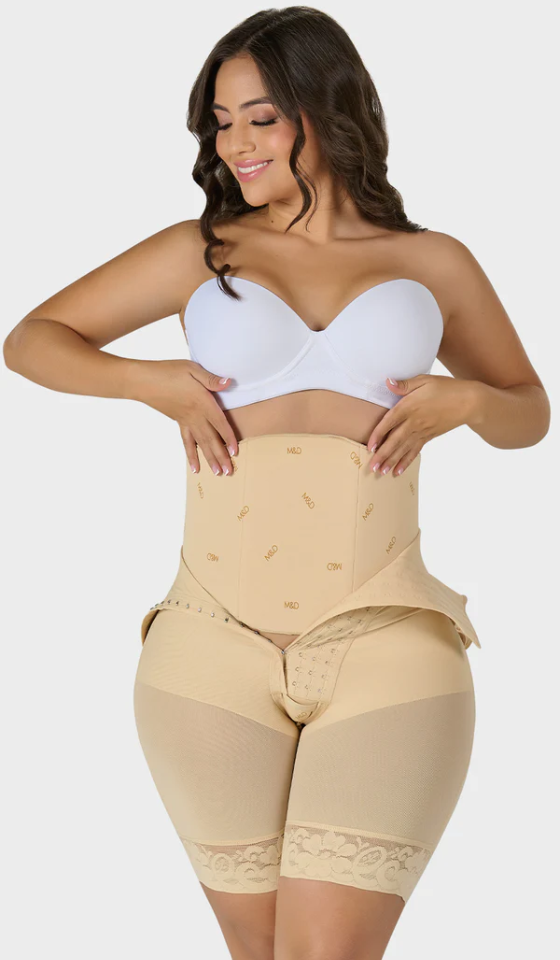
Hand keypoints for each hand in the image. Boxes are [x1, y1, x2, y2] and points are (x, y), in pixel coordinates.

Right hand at [131, 358, 237, 475]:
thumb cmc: (167, 371)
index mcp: (201, 401)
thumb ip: (211, 379)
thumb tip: (228, 383)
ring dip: (210, 459)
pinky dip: (191, 455)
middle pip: (211, 438)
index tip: (235, 452)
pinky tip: (195, 467)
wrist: (143, 381)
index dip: (228, 437)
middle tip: (228, 472)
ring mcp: (185, 421)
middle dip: (221, 456)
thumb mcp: (192, 369)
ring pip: (200, 444)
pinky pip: (186, 442)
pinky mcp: (178, 422)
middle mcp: (195, 415)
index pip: (219, 422)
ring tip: (218, 473)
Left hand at [366, 374, 473, 475]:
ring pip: (404, 449)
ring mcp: (422, 431)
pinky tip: (398, 470)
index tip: (370, 447)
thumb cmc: (446, 388)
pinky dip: (406, 461)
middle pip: (395, 440)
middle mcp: (414, 421)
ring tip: (381, 472)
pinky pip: (415, 451)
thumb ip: (404, 384)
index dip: (378, 435)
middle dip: (382, 455)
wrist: (469, 402)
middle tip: (372, 468)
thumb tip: (387, 382)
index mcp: (409, 406)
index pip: (389, 422)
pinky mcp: (429, 437)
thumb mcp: (424, 380)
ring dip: (392, 461)